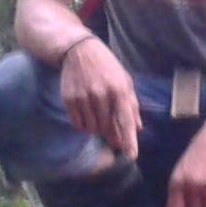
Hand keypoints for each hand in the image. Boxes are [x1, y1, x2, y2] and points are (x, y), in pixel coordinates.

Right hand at [57, 38, 138, 160]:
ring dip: (97, 129)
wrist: (79, 51)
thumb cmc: (107, 68)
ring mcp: (83, 97)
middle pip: (108, 128)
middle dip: (112, 135)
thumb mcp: (125, 82)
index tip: (131, 155)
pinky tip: (87, 115)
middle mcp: (101, 95)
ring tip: (99, 117)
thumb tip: (137, 129)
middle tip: (114, 136)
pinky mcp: (69, 99)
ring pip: (92, 129)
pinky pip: (77, 124)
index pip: (125, 121)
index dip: (129, 140)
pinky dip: (83, 125)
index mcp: (119, 90)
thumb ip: (132, 106)